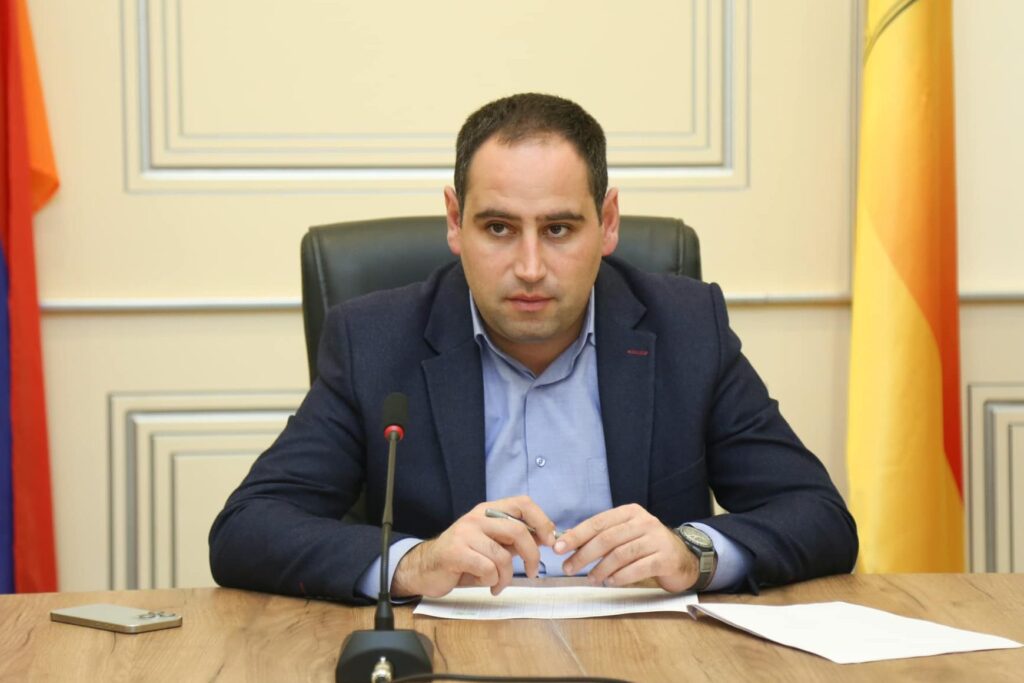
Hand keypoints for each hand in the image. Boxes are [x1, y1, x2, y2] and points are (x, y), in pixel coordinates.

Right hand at [391, 495, 556, 598]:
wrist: (427, 568)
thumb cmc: (464, 557)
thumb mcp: (492, 544)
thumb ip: (515, 539)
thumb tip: (547, 538)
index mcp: (489, 511)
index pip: (522, 503)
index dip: (542, 520)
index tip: (551, 541)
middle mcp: (477, 517)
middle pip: (518, 530)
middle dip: (531, 555)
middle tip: (532, 572)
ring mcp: (465, 533)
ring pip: (503, 556)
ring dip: (507, 577)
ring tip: (499, 584)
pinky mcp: (456, 552)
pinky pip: (488, 569)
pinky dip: (493, 582)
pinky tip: (488, 585)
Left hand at [554, 503, 697, 592]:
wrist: (683, 558)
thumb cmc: (647, 547)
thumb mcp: (625, 535)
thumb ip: (602, 536)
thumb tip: (568, 542)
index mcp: (630, 512)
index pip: (598, 522)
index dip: (576, 535)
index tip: (558, 548)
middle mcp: (644, 522)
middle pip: (607, 538)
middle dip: (583, 554)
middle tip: (569, 568)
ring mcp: (656, 539)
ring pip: (621, 554)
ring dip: (601, 569)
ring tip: (590, 579)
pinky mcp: (666, 558)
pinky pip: (638, 568)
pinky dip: (621, 577)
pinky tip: (610, 583)